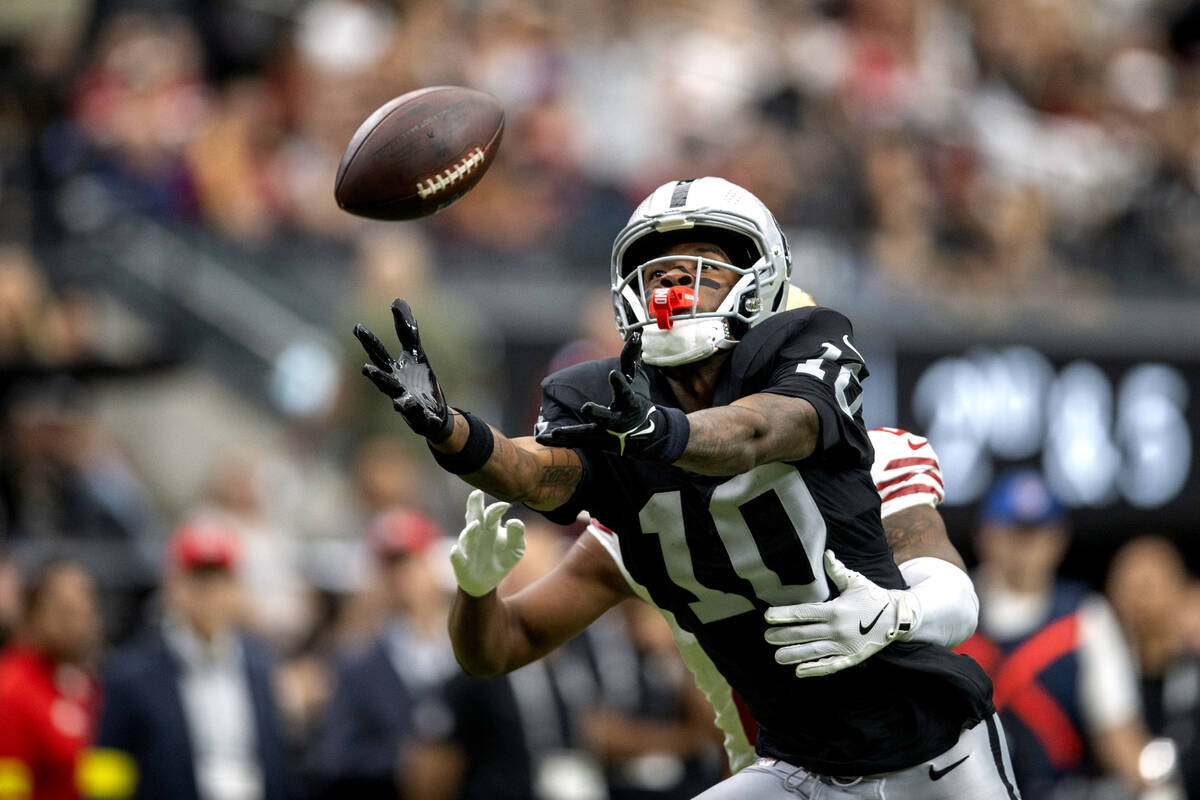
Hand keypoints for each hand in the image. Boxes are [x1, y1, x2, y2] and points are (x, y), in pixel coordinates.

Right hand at [354, 299, 452, 441]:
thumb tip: (398, 300)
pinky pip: (421, 416)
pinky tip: (409, 406)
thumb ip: (407, 330)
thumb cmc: (418, 381)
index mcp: (393, 371)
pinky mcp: (422, 417)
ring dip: (389, 390)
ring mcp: (406, 403)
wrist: (434, 415)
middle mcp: (395, 387)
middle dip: (374, 371)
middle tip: (365, 368)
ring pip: (396, 398)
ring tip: (383, 386)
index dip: (368, 341)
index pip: (378, 354)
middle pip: (381, 376)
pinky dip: (418, 413)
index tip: (357, 327)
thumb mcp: (416, 353)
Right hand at [450, 489, 525, 596]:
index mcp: (490, 526)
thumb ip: (517, 534)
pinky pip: (456, 557)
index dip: (497, 508)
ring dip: (470, 530)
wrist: (487, 582)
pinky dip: (456, 553)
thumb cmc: (502, 559)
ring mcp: (467, 547)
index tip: (506, 505)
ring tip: (476, 524)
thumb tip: (513, 521)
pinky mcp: (461, 563)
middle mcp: (477, 533)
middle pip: (475, 516)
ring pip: (466, 536)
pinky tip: (456, 550)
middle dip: (475, 505)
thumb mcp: (516, 548)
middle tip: (477, 493)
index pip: (492, 513)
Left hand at [535, 334, 687, 462]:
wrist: (643, 435)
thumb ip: (631, 358)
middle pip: (607, 419)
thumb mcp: (635, 381)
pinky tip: (541, 438)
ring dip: (570, 433)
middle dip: (598, 414)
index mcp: (628, 405)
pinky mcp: (595, 443)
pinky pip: (575, 442)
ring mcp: (606, 435)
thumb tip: (636, 335)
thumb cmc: (633, 404)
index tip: (613, 374)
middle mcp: (618, 421)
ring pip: (587, 434)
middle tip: (587, 407)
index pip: (625, 393)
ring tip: (555, 432)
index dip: (620, 384)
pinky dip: (558, 441)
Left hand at [764, 550, 914, 677]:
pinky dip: (815, 669)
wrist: (898, 616)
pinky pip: (831, 665)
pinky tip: (800, 672)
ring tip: (777, 657)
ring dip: (794, 654)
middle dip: (783, 635)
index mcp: (835, 610)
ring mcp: (844, 645)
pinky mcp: (853, 657)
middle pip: (805, 633)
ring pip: (814, 651)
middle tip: (767, 637)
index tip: (768, 617)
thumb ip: (837, 570)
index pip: (804, 613)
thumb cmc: (873, 596)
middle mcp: (837, 629)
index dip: (785, 615)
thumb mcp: (855, 581)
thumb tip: (826, 553)